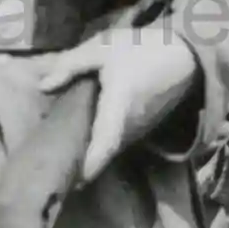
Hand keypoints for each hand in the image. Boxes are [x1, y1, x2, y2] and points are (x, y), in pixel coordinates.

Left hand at [41, 24, 200, 186]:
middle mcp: (130, 126)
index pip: (104, 144)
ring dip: (91, 152)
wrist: (185, 56)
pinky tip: (85, 136)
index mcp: (118, 106)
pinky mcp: (144, 129)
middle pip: (102, 151)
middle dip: (81, 161)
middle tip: (53, 165)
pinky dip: (101, 143)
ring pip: (110, 148)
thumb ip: (70, 65)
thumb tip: (42, 87)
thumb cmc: (142, 49)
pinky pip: (118, 141)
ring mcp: (139, 130)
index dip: (90, 164)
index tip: (73, 180)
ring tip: (64, 153)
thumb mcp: (102, 47)